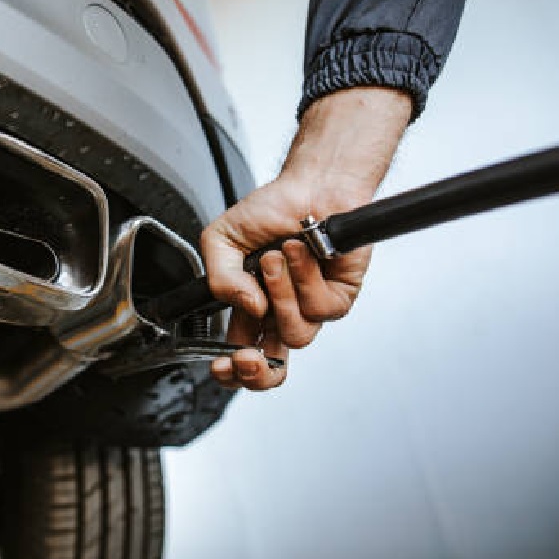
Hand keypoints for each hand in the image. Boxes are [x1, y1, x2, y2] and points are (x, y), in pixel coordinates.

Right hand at [201, 87, 411, 390]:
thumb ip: (219, 278)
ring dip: (280, 293)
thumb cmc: (272, 209)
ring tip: (275, 257)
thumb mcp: (222, 239)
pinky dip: (305, 275)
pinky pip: (320, 308)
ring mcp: (310, 308)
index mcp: (250, 308)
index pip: (239, 356)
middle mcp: (280, 313)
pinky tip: (301, 250)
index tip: (219, 365)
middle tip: (246, 357)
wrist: (312, 185)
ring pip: (295, 334)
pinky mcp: (339, 297)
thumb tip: (246, 306)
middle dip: (256, 372)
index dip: (230, 373)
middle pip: (273, 371)